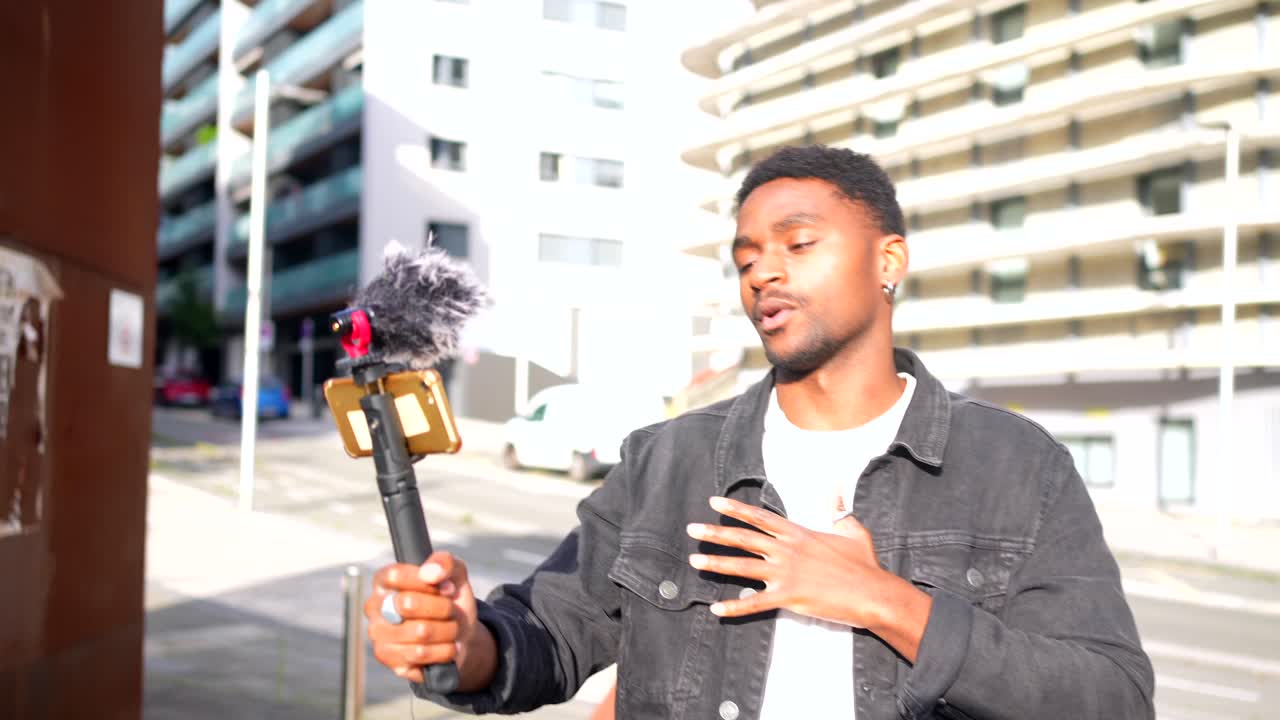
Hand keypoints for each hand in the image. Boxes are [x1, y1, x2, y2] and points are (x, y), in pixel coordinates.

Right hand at [365, 551, 495, 688]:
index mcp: (384, 581)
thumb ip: (445, 563)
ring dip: (448, 630)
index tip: (447, 588)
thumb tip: (430, 573)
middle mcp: (374, 607)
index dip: (427, 583)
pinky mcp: (388, 659)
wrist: (460, 636)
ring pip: (420, 631)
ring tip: (453, 629)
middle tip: (452, 611)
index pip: (396, 576)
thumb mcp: (456, 574)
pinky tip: (448, 647)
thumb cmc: (450, 600)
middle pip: (408, 603)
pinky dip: (444, 650)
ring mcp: (378, 635)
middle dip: (442, 608)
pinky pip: (421, 654)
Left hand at [687, 496, 931, 660]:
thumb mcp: (852, 528)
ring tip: (694, 561)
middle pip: (744, 538)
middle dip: (715, 533)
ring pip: (743, 567)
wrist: (873, 592)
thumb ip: (838, 508)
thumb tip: (837, 486)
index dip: (736, 509)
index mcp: (798, 533)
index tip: (714, 502)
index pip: (760, 517)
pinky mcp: (788, 597)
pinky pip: (755, 603)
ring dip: (717, 564)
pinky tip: (716, 609)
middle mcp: (787, 550)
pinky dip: (735, 607)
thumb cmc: (864, 563)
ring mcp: (786, 573)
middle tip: (691, 529)